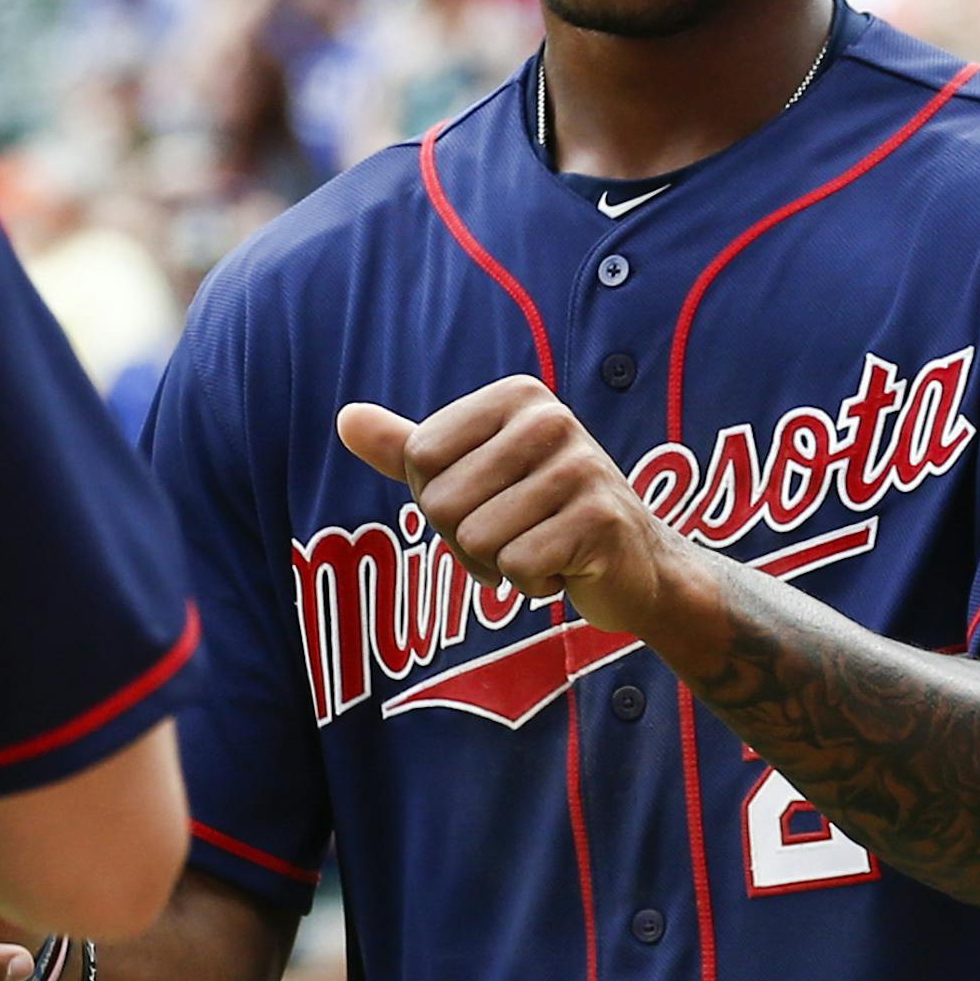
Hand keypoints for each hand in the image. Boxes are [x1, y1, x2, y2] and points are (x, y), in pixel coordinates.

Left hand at [336, 375, 668, 634]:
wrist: (635, 564)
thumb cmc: (539, 513)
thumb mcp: (472, 473)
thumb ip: (408, 448)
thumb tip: (345, 418)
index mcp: (514, 397)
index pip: (419, 457)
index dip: (437, 498)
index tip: (486, 500)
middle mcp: (550, 419)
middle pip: (442, 501)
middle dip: (466, 538)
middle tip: (516, 532)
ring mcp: (580, 468)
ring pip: (477, 539)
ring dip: (500, 564)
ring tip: (542, 547)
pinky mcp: (600, 521)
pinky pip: (516, 567)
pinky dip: (532, 584)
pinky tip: (564, 567)